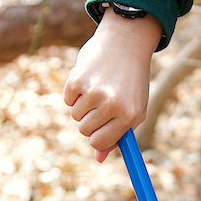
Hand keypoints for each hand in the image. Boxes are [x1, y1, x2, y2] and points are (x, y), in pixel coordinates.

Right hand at [63, 11, 161, 159]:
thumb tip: (99, 158)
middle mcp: (112, 104)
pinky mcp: (77, 79)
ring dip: (83, 105)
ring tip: (98, 87)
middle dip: (90, 121)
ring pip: (75, 115)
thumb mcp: (133, 109)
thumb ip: (118, 135)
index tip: (100, 130)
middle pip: (85, 131)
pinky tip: (89, 78)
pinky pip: (67, 99)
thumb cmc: (131, 81)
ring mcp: (93, 91)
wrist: (126, 42)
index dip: (97, 138)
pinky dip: (74, 92)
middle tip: (102, 102)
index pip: (99, 142)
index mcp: (129, 114)